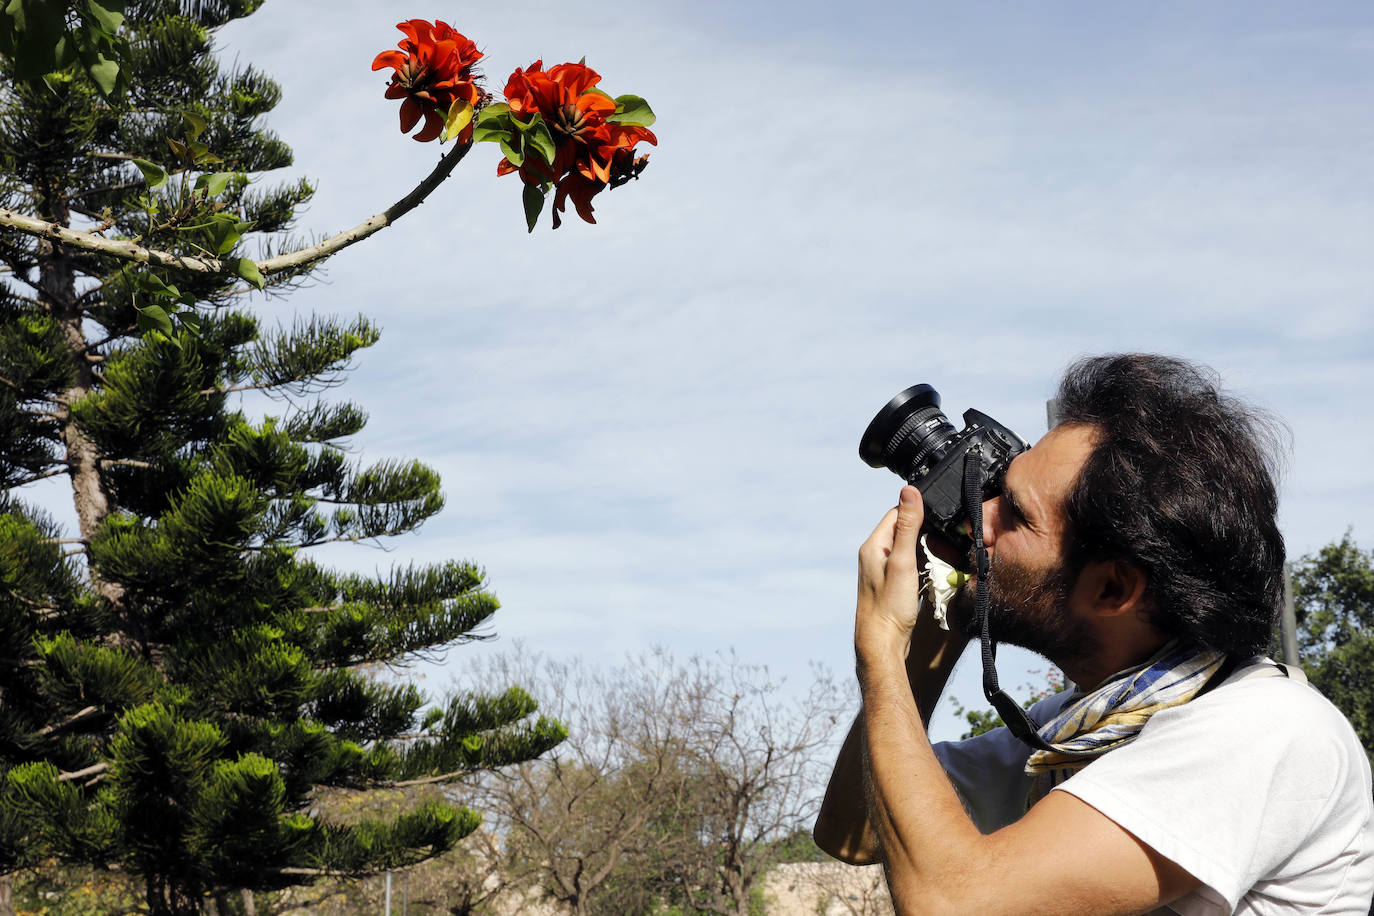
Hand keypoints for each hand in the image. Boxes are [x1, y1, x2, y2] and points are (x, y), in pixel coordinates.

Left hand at [855, 485, 924, 657]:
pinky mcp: (889, 583)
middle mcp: (874, 554)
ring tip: (940, 557)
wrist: (882, 645)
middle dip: (925, 531)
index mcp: (873, 545)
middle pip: (903, 529)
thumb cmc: (889, 607)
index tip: (941, 514)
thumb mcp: (903, 562)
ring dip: (924, 549)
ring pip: (907, 547)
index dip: (919, 510)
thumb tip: (910, 490)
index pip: (897, 512)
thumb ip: (908, 526)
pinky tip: (930, 573)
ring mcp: (881, 569)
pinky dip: (921, 564)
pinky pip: (908, 563)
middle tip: (945, 540)